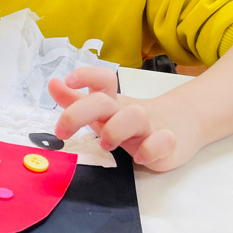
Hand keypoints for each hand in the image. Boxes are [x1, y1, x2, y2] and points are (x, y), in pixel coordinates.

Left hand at [49, 66, 199, 170]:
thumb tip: (53, 84)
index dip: (85, 75)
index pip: (102, 78)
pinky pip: (161, 142)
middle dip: (79, 112)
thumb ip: (75, 100)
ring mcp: (148, 126)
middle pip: (103, 101)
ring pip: (134, 117)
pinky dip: (150, 149)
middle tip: (62, 130)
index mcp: (112, 101)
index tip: (67, 81)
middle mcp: (127, 110)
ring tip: (106, 144)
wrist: (180, 126)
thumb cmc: (129, 120)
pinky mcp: (165, 144)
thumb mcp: (102, 110)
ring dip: (114, 129)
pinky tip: (140, 157)